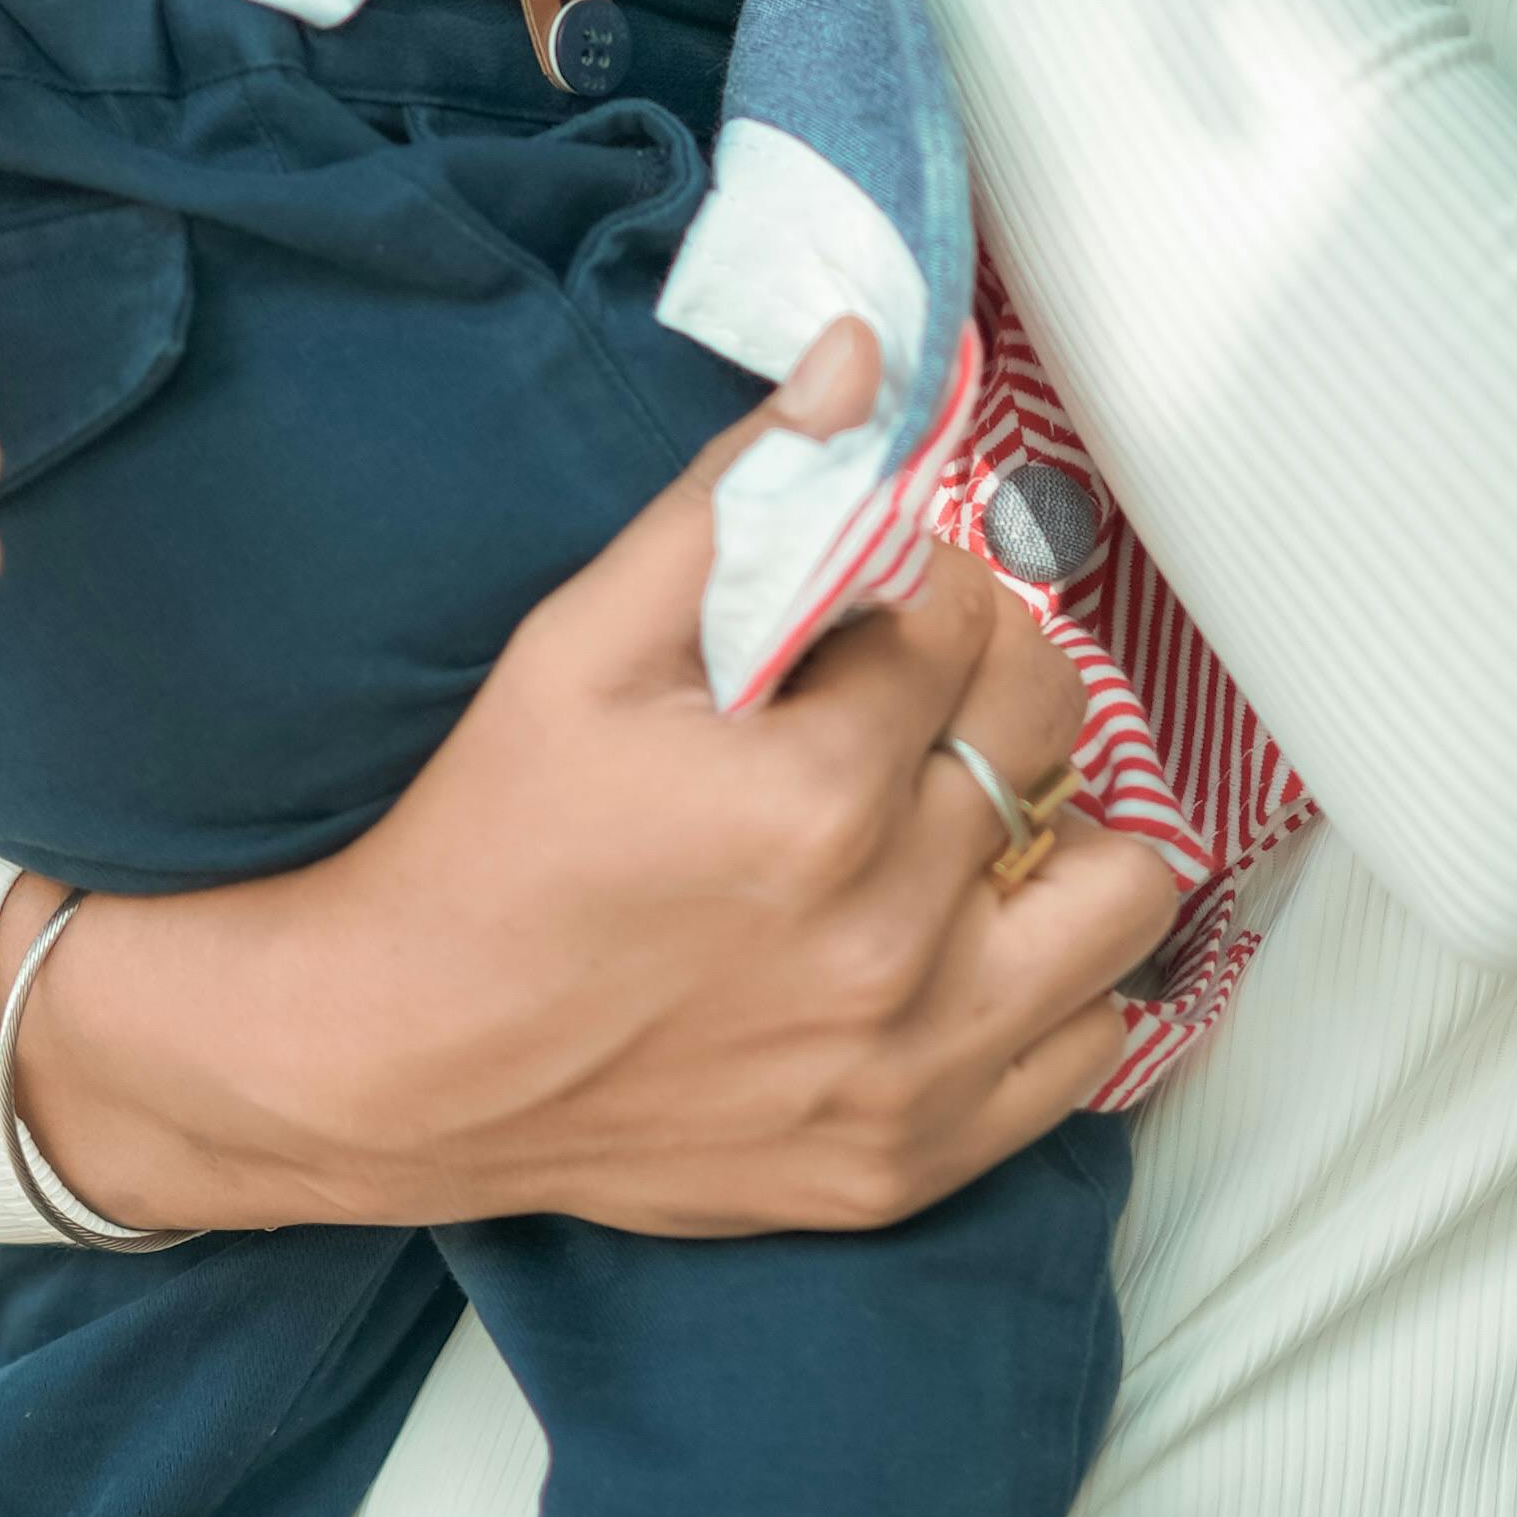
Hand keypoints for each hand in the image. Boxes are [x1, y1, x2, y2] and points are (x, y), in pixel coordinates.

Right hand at [8, 368, 1180, 1238]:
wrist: (397, 1061)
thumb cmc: (488, 838)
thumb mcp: (582, 642)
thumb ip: (742, 492)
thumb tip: (865, 356)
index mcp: (816, 796)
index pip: (965, 618)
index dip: (916, 588)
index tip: (857, 611)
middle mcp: (889, 938)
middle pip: (1052, 734)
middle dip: (989, 682)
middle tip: (907, 695)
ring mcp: (910, 1067)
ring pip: (1119, 895)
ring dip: (1061, 833)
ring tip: (964, 813)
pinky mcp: (906, 1160)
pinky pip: (1087, 1051)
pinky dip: (1054, 982)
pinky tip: (973, 935)